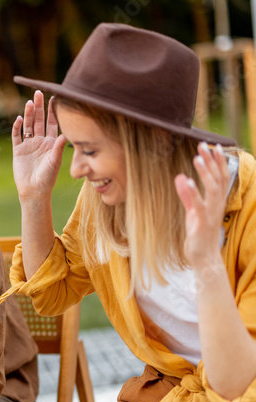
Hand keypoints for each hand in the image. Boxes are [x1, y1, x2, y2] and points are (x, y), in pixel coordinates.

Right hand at [12, 90, 66, 200]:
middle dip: (39, 107)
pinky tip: (19, 119)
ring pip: (28, 125)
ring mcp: (29, 145)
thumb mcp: (55, 161)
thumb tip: (68, 133)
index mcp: (51, 143)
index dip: (53, 111)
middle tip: (39, 93)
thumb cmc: (48, 178)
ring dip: (28, 114)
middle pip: (39, 120)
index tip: (55, 98)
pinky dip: (17, 127)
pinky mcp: (18, 150)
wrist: (34, 191)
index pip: (52, 123)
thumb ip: (59, 147)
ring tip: (29, 103)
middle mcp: (40, 141)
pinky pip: (17, 136)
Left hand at [175, 142, 229, 274]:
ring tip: (196, 158)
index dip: (219, 161)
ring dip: (205, 173)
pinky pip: (200, 206)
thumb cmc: (199, 234)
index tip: (214, 145)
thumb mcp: (192, 211)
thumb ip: (187, 194)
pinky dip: (194, 193)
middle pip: (218, 179)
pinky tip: (188, 182)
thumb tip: (180, 177)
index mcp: (216, 201)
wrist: (203, 257)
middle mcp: (217, 205)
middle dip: (211, 161)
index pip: (221, 177)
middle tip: (203, 145)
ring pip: (212, 189)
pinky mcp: (202, 223)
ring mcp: (211, 214)